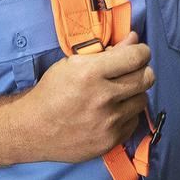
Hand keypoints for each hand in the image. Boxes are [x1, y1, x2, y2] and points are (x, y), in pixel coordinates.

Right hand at [14, 32, 153, 162]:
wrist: (32, 129)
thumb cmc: (52, 92)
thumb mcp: (73, 64)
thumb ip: (107, 52)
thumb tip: (134, 39)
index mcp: (91, 73)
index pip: (136, 57)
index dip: (142, 51)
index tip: (139, 52)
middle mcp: (102, 98)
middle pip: (146, 78)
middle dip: (142, 70)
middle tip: (131, 72)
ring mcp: (108, 122)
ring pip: (142, 99)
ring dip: (134, 94)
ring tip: (117, 94)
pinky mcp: (110, 140)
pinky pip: (134, 121)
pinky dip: (127, 114)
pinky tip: (111, 112)